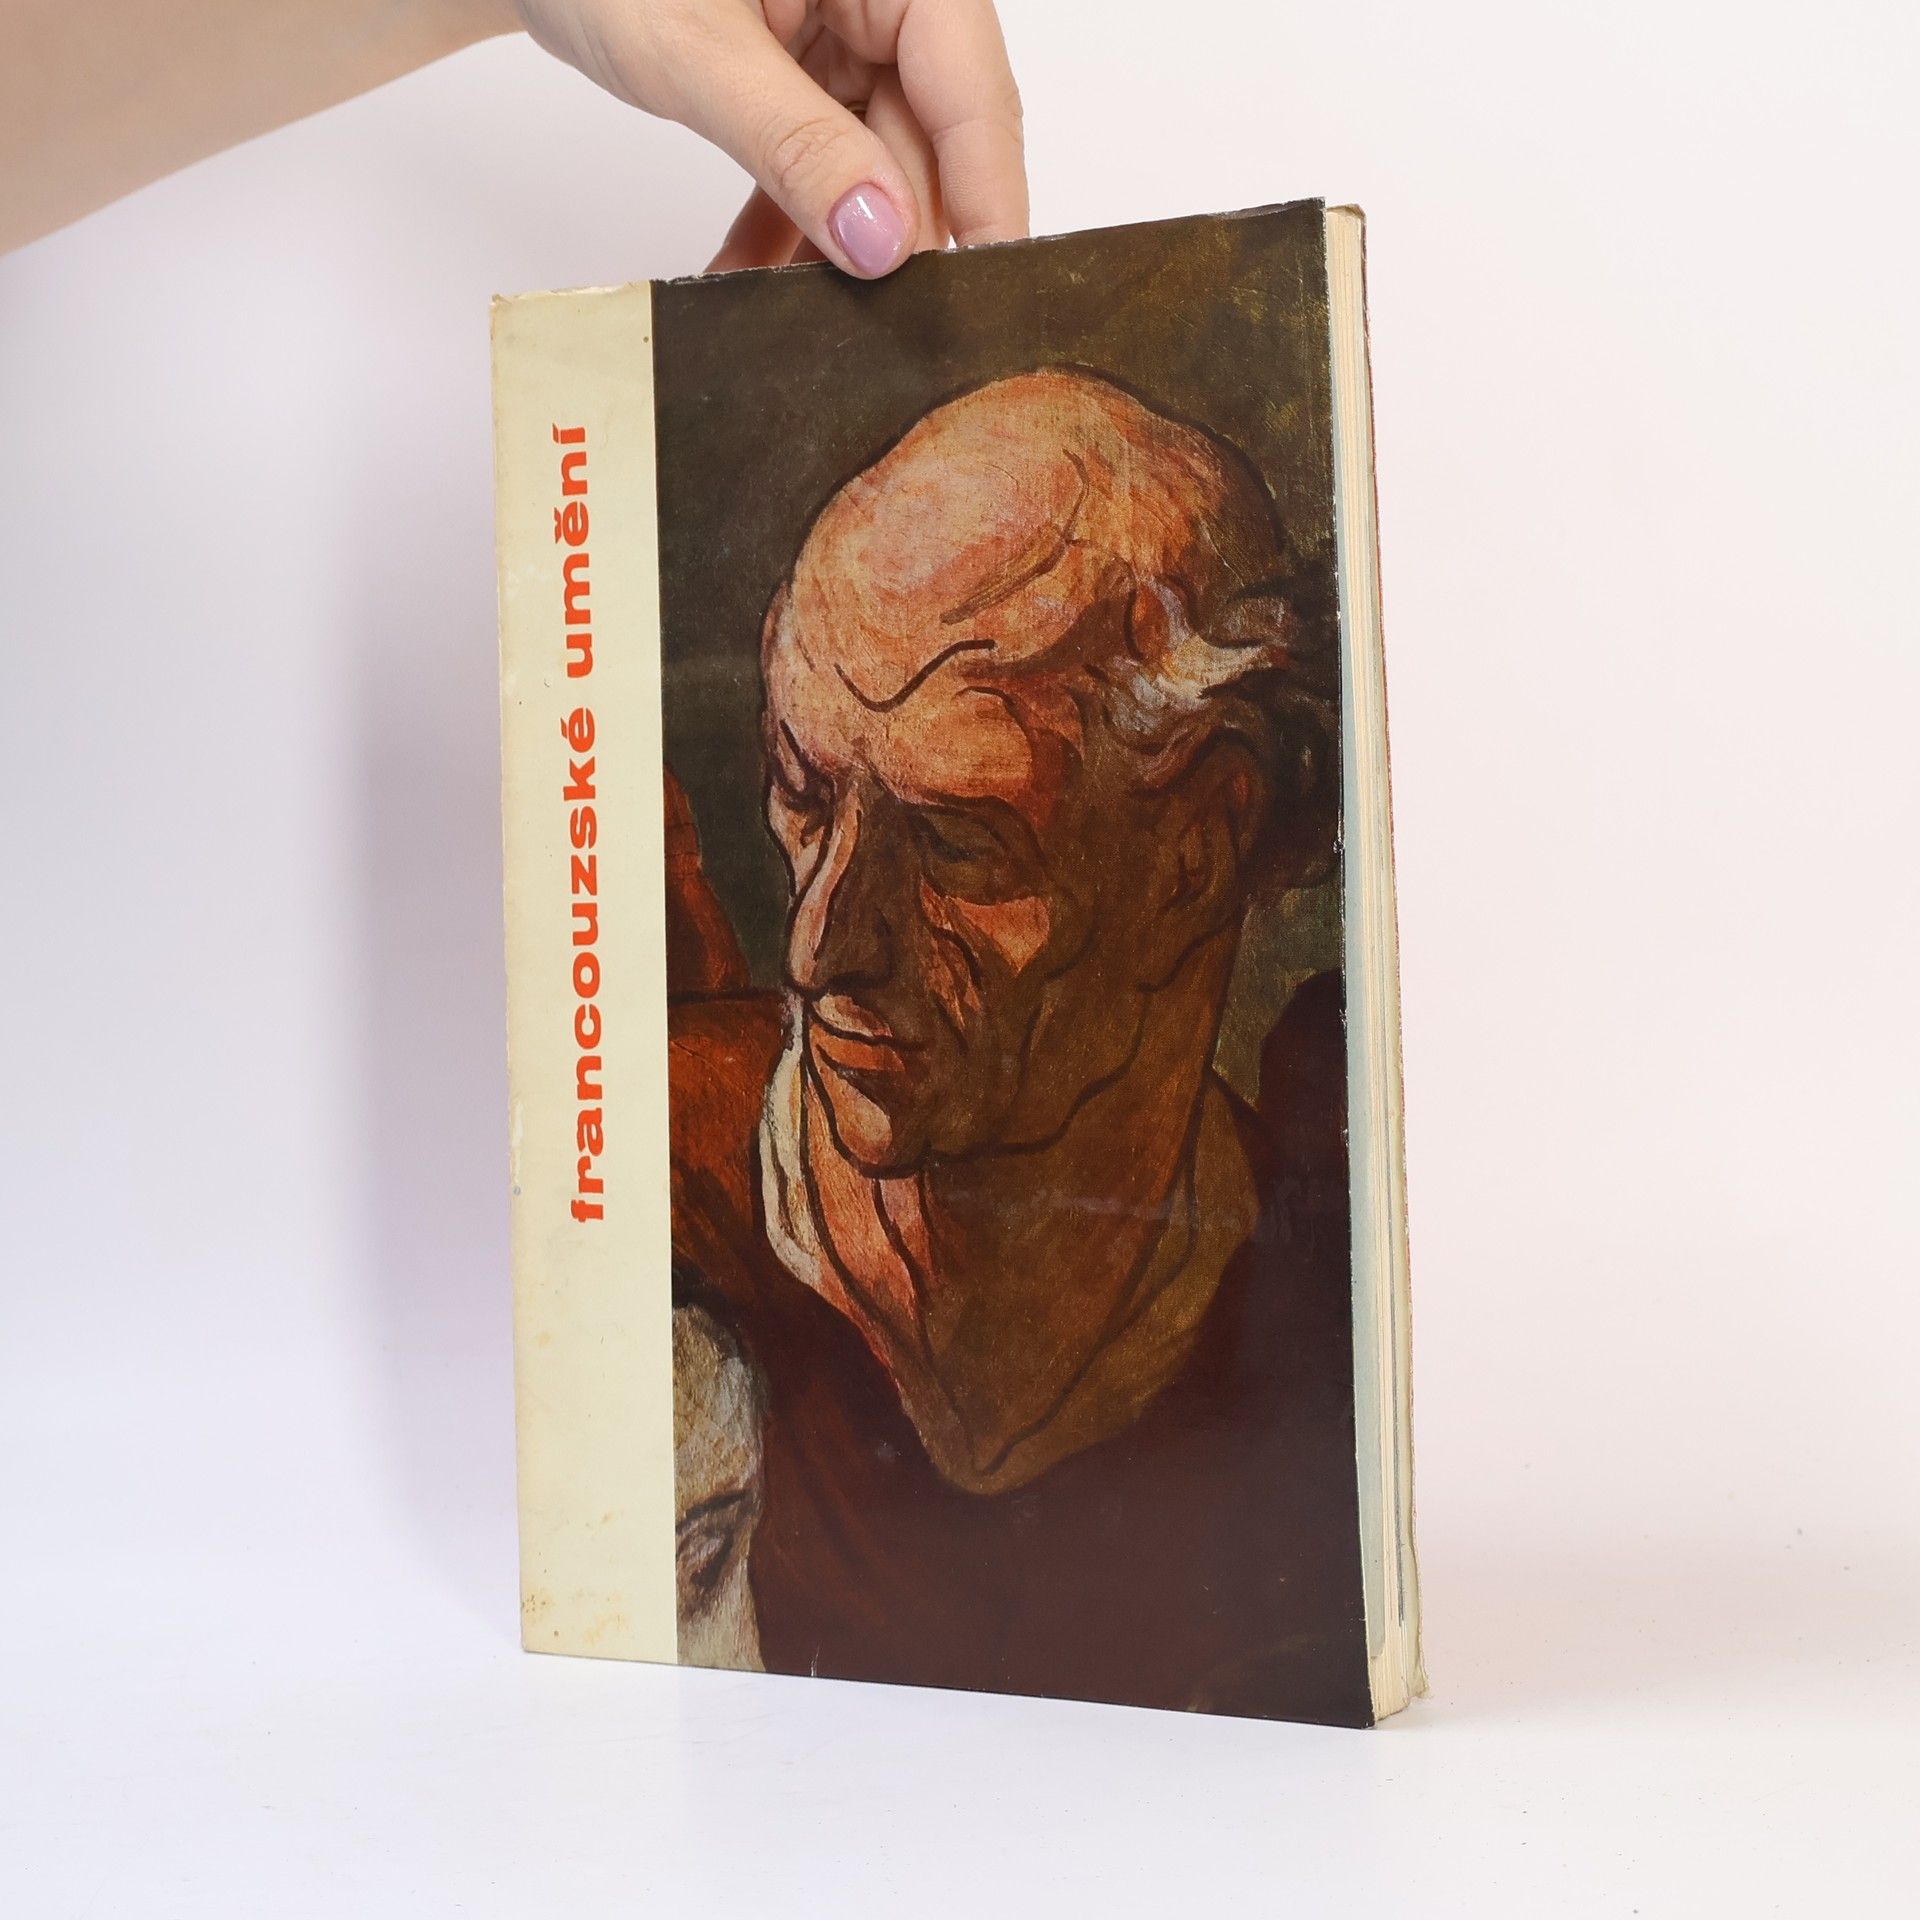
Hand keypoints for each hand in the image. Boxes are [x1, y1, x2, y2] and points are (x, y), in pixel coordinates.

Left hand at [501, 0, 1026, 274]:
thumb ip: (795, 145)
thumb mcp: (696, 49)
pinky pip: (819, 161)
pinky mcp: (800, 68)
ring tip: (801, 325)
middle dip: (893, 241)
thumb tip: (882, 243)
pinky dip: (787, 223)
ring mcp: (842, 30)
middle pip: (927, 140)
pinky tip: (754, 284)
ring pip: (874, 165)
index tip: (990, 298)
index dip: (990, 199)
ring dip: (832, 248)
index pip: (972, 89)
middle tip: (877, 340)